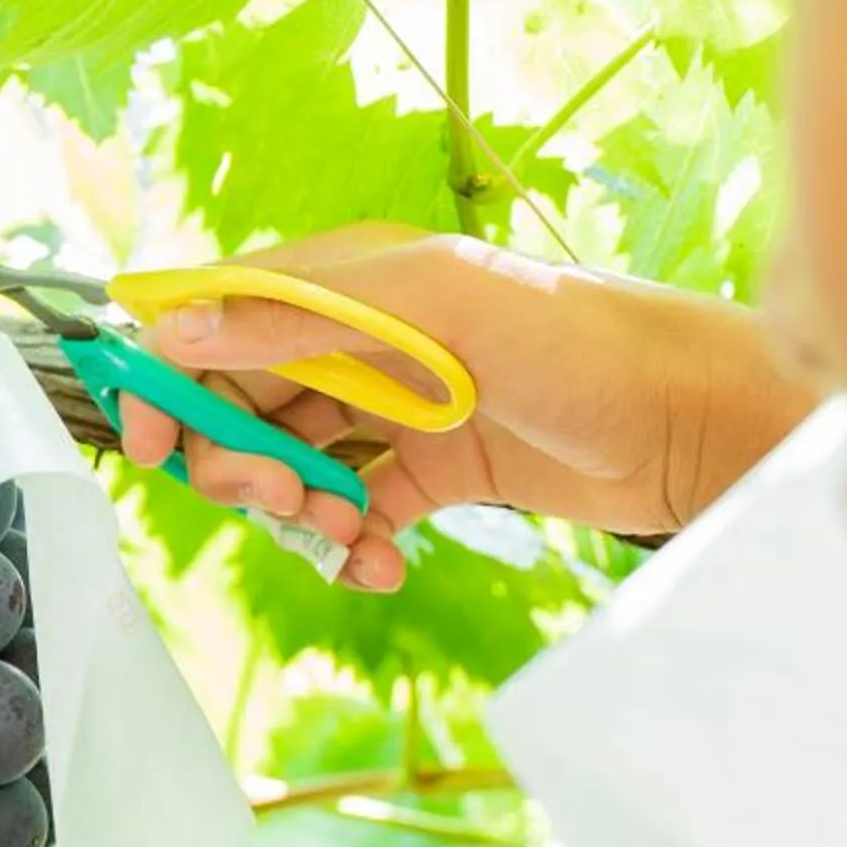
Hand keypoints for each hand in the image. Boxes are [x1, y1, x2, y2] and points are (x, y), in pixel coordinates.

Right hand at [117, 225, 816, 589]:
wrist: (693, 420)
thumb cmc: (578, 338)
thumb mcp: (433, 306)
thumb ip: (301, 311)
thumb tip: (179, 328)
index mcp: (343, 281)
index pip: (212, 320)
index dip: (165, 378)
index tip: (153, 442)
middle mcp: (354, 341)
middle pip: (235, 406)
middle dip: (235, 462)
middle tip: (284, 496)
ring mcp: (388, 411)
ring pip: (285, 468)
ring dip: (294, 512)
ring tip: (349, 532)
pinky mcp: (426, 474)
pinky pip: (347, 518)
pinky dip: (348, 550)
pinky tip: (382, 564)